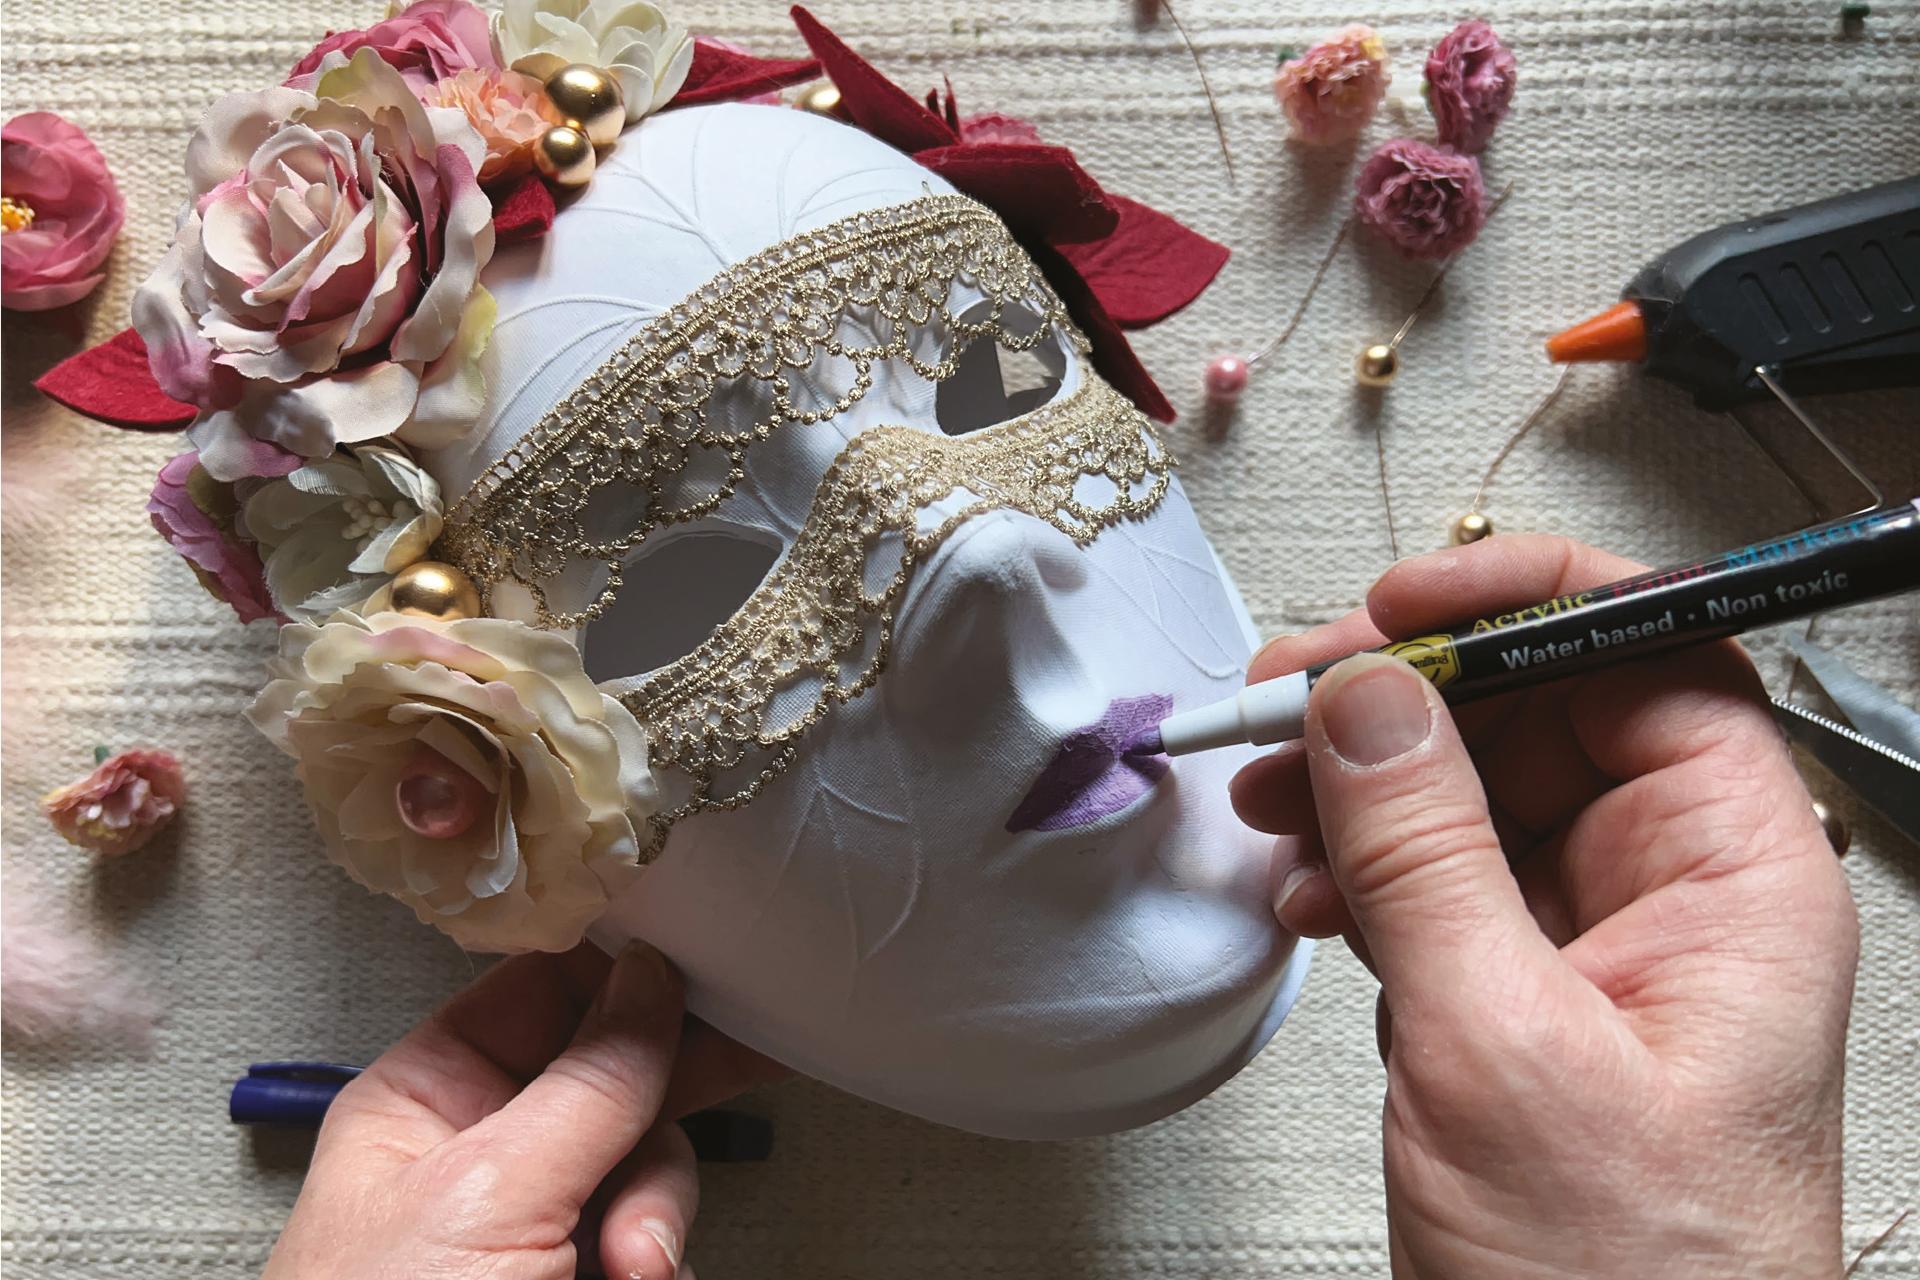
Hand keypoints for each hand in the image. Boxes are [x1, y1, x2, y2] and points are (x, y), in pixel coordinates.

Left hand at [264, 942, 784, 1279]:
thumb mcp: (487, 1198)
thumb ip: (586, 1083)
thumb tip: (650, 980)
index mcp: (421, 1104)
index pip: (531, 991)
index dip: (612, 968)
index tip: (691, 949)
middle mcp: (481, 1153)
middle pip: (607, 1070)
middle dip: (661, 1096)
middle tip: (740, 1057)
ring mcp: (538, 1224)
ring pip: (648, 1156)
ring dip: (657, 1206)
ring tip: (632, 1270)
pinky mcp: (585, 1278)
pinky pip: (654, 1231)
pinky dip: (659, 1256)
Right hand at [1232, 535, 1856, 1278]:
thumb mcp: (1502, 1046)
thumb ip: (1427, 855)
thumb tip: (1369, 700)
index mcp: (1734, 880)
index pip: (1653, 659)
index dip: (1526, 606)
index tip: (1401, 605)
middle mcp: (1671, 897)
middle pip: (1544, 717)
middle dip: (1409, 697)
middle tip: (1291, 696)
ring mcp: (1591, 948)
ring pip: (1476, 797)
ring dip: (1362, 785)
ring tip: (1271, 796)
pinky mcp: (1521, 1001)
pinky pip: (1438, 884)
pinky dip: (1357, 871)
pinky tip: (1303, 892)